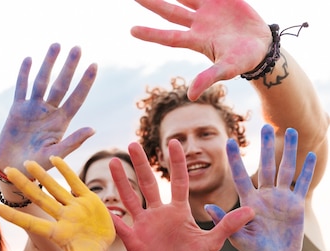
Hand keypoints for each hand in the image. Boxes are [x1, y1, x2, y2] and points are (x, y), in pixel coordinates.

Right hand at [0, 43, 96, 174]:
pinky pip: (22, 88)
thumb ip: (73, 142)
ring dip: (49, 64)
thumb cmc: (36, 166)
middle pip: (61, 85)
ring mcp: (33, 109)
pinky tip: (29, 59)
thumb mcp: (55, 155)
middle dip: (69, 67)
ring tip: (56, 45)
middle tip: (77, 48)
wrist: (13, 169)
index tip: (94, 65)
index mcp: (61, 123)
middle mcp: (49, 112)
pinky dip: (24, 74)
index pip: (76, 98)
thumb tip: (93, 129)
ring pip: (42, 82)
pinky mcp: (17, 110)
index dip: (85, 83)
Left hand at [0, 156, 114, 250]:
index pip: (31, 223)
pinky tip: (54, 157)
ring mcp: (73, 207)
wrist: (103, 248)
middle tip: (5, 171)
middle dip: (23, 186)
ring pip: (54, 188)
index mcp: (57, 233)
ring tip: (26, 161)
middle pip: (39, 200)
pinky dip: (66, 170)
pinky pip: (75, 182)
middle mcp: (62, 218)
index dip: (14, 215)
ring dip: (41, 175)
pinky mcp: (87, 199)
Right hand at [110, 140, 254, 250]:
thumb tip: (253, 211)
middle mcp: (158, 212)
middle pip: (149, 183)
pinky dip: (112, 217)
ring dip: (122, 181)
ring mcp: (143, 223)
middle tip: (132, 144)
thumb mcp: (211, 243)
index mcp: (178, 211)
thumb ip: (228, 226)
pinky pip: (120, 225)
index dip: (177, 163)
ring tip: (113, 162)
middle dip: (142, 164)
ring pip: (131, 198)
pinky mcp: (132, 238)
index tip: (174, 142)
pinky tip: (103, 206)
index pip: (179, 182)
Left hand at [131, 0, 270, 99]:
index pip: (169, 36)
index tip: (132, 30)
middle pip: (169, 12)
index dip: (151, 34)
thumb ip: (209, 78)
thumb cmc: (244, 61)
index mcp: (197, 40)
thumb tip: (191, 96)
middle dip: (152, 3)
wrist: (262, 45)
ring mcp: (209, 10)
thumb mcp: (227, 70)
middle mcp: (198, 24)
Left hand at [207, 125, 315, 250]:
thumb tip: (207, 207)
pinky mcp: (296, 204)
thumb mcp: (235, 237)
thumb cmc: (251, 249)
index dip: (234, 159)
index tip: (228, 141)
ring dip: (288, 151)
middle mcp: (265, 195)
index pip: (240, 176)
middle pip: (266, 166)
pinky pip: (302, 184)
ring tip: (289, 130)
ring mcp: (281, 198)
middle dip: (266, 146)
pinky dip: (308, 170)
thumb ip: (224, 221)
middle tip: (265, 126)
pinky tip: (311, 155)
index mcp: (248, 201)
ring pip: (285, 169)